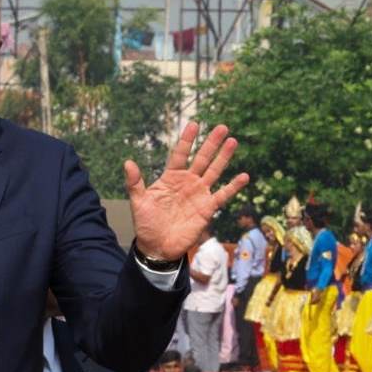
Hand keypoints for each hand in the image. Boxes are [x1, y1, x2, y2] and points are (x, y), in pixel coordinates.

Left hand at [123, 122, 245, 261]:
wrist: (157, 247)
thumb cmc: (146, 224)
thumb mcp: (138, 202)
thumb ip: (135, 183)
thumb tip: (128, 162)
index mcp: (171, 178)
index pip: (180, 154)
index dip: (187, 140)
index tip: (194, 124)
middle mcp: (187, 182)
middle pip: (202, 159)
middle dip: (211, 143)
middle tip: (222, 127)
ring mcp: (199, 194)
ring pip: (214, 172)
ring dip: (223, 158)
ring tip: (233, 142)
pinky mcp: (207, 209)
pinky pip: (223, 195)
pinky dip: (233, 186)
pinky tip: (244, 176)